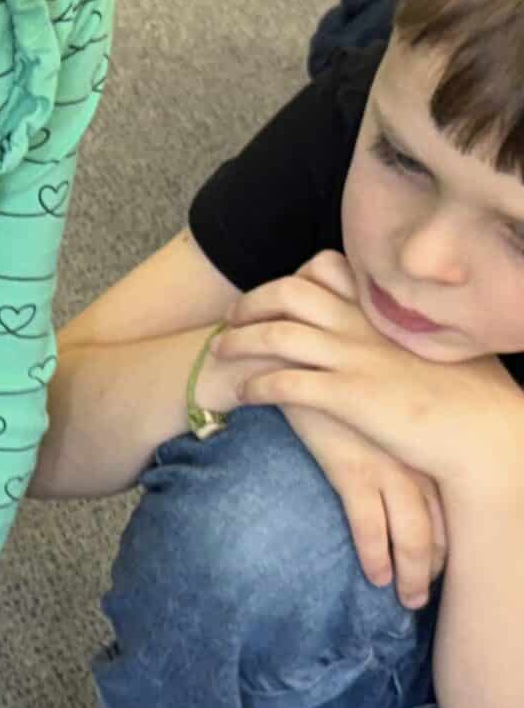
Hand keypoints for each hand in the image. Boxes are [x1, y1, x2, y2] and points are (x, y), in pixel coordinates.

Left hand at [217, 251, 523, 489]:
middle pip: (290, 292)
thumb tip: (383, 339)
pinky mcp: (349, 397)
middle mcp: (366, 327)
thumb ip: (400, 338)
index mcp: (384, 313)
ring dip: (239, 341)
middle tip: (231, 316)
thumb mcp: (432, 352)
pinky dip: (256, 385)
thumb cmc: (467, 400)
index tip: (271, 294)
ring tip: (219, 352)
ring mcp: (356, 359)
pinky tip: (244, 394)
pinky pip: (286, 383)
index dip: (290, 278)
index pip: (326, 271)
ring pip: (276, 335)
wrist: (487, 435)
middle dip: (252, 301)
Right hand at [280, 404, 446, 607]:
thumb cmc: (333, 386)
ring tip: (406, 599)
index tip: (438, 567)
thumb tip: (397, 472)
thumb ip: (391, 437)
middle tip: (424, 596)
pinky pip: (369, 524)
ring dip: (411, 573)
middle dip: (433, 568)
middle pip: (441, 526)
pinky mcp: (352, 468)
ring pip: (412, 533)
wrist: (293, 363)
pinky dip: (376, 555)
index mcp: (426, 441)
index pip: (455, 505)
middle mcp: (417, 455)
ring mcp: (387, 464)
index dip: (449, 542)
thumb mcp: (373, 410)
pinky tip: (377, 576)